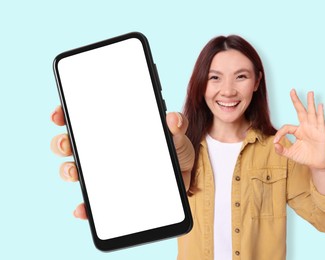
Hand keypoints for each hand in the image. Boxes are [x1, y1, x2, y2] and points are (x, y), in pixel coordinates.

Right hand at [50, 106, 194, 218]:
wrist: (183, 179)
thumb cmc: (175, 152)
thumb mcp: (177, 137)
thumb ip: (176, 126)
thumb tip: (173, 119)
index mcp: (115, 131)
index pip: (84, 119)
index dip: (67, 114)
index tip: (60, 115)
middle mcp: (103, 150)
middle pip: (72, 144)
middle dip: (62, 142)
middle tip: (66, 144)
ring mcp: (104, 173)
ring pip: (75, 170)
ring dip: (68, 171)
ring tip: (75, 173)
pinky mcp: (110, 195)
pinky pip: (91, 202)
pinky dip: (84, 207)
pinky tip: (84, 208)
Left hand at [273, 89, 324, 169]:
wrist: (317, 164)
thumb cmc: (305, 157)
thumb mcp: (290, 154)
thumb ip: (281, 150)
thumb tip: (274, 144)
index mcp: (298, 131)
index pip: (286, 127)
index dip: (280, 133)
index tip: (276, 142)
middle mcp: (306, 127)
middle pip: (300, 111)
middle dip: (296, 101)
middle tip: (292, 90)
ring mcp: (314, 129)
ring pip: (311, 113)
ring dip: (310, 103)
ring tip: (310, 92)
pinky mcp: (321, 133)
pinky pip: (320, 121)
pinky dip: (320, 113)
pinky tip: (320, 105)